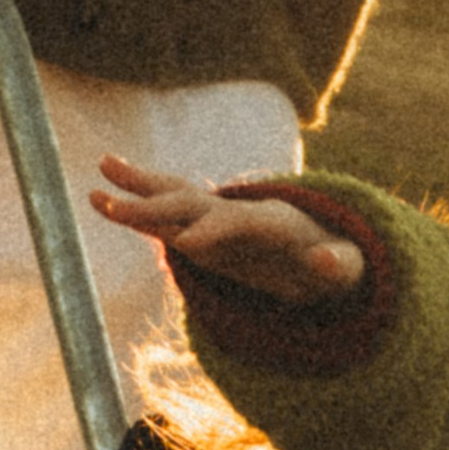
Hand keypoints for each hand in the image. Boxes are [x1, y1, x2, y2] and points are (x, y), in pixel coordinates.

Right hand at [91, 154, 365, 301]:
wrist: (329, 254)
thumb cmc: (342, 266)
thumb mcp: (350, 270)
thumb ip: (338, 265)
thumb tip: (324, 260)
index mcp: (277, 221)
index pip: (240, 222)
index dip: (215, 232)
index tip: (186, 246)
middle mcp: (243, 211)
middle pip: (196, 205)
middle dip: (158, 206)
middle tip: (116, 206)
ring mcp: (222, 220)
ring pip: (175, 200)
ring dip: (138, 190)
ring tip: (98, 179)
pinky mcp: (208, 233)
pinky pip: (169, 219)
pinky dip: (139, 211)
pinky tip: (106, 200)